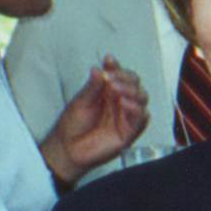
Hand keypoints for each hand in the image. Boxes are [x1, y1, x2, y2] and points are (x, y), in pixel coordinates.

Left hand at [39, 58, 147, 181]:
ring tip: (116, 90)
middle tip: (111, 80)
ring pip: (142, 97)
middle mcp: (119, 101)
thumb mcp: (80, 101)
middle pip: (134, 83)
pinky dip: (136, 108)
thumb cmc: (73, 125)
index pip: (119, 74)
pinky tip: (124, 103)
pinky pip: (142, 118)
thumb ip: (92, 86)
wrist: (68, 148)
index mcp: (108, 91)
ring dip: (132, 91)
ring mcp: (125, 115)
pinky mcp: (129, 131)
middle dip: (125, 78)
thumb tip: (98, 68)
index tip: (109, 61)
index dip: (116, 67)